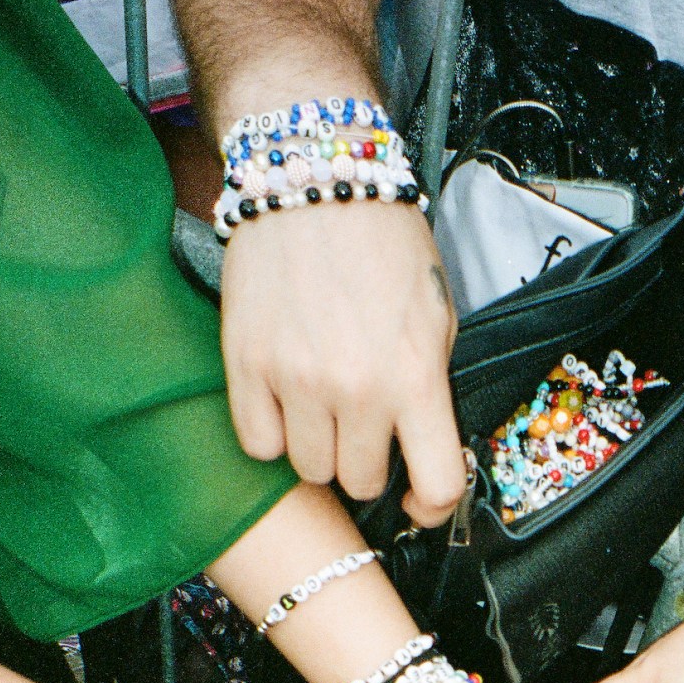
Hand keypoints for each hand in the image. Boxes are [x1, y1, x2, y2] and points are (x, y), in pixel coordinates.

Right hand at [221, 199, 466, 519]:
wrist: (315, 176)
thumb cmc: (384, 242)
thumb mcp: (437, 315)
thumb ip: (429, 388)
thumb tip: (423, 450)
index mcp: (417, 376)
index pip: (437, 485)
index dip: (433, 507)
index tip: (421, 501)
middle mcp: (358, 388)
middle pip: (361, 482)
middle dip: (366, 462)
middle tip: (363, 426)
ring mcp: (296, 380)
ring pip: (309, 470)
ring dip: (318, 447)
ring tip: (322, 404)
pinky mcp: (246, 365)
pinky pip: (258, 445)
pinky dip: (272, 432)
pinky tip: (284, 400)